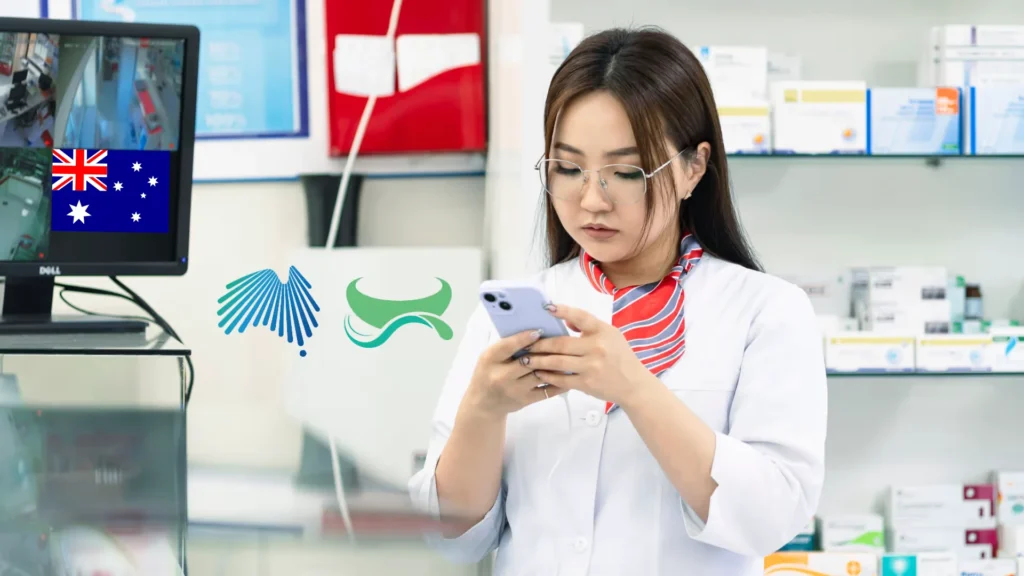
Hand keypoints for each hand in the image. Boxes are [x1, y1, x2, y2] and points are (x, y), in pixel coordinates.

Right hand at [464, 329, 566, 416]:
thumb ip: (507, 345)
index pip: (508, 346)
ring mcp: (514, 390)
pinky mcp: (525, 400)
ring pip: (540, 375)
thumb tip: (534, 331)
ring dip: (556, 365)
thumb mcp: (490, 356)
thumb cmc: (489, 372)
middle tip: (561, 342)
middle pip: (528, 361)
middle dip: (545, 351)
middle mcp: (501, 375)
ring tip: (568, 355)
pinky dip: (560, 381)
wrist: (485, 402)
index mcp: (490, 359)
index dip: (524, 338)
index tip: (539, 331)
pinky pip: (547, 390)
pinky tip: (568, 372)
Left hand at [524, 304, 653, 407]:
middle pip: (561, 343)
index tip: (547, 307)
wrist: (633, 384)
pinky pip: (562, 379)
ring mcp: (591, 366)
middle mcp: (597, 347)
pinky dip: (548, 376)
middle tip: (525, 343)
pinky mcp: (587, 383)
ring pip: (557, 362)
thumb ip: (588, 326)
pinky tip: (538, 373)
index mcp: (603, 331)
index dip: (563, 311)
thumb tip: (564, 318)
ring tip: (526, 359)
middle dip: (540, 344)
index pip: (581, 317)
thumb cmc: (620, 356)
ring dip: (538, 360)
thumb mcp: (611, 335)